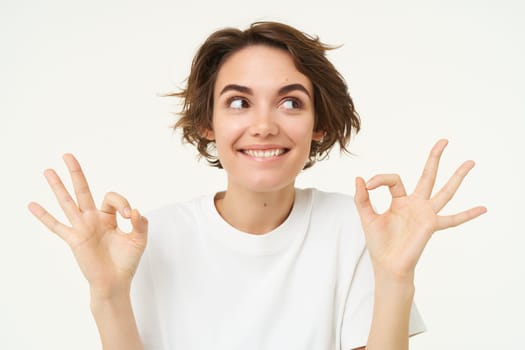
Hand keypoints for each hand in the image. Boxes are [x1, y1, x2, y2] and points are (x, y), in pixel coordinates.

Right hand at [28, 154, 147, 298]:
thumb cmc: (127, 261)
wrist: (115, 281)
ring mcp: (82, 228)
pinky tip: (32, 205)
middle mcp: (93, 219)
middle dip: (76, 173)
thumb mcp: (139, 239)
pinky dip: (44, 216)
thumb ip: (140, 223)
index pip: (111, 198)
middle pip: (82, 190)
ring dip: (58, 187)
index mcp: (108, 217)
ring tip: (48, 170)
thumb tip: (134, 211)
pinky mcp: (74, 240)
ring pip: (67, 203)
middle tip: (67, 155)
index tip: (129, 215)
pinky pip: (57, 226)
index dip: (121, 202)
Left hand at [354, 139, 485, 281]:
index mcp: (400, 200)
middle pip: (428, 176)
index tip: (368, 185)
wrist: (387, 264)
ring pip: (444, 191)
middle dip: (435, 158)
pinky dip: (468, 214)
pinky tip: (483, 208)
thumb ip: (362, 198)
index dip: (379, 179)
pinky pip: (453, 219)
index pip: (394, 179)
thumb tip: (359, 178)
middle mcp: (415, 204)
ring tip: (470, 162)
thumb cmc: (379, 243)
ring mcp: (425, 214)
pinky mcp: (431, 225)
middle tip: (444, 140)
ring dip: (457, 176)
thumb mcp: (367, 217)